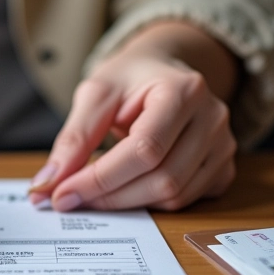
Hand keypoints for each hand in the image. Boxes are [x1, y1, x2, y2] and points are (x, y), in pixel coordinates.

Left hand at [29, 46, 236, 211]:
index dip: (100, 179)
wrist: (160, 70)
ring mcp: (224, 145)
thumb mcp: (95, 94)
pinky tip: (124, 187)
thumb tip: (49, 183)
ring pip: (175, 196)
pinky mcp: (223, 168)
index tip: (61, 194)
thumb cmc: (128, 80)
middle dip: (109, 196)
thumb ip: (73, 139)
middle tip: (68, 198)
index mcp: (184, 90)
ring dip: (126, 203)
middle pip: (163, 179)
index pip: (144, 150)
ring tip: (92, 191)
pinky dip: (149, 203)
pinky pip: (186, 200)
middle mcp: (213, 118)